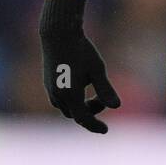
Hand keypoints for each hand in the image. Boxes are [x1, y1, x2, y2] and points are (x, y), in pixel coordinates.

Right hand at [39, 0, 120, 133]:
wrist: (58, 33)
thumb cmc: (80, 49)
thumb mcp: (97, 69)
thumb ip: (105, 89)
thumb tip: (117, 107)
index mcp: (70, 95)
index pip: (84, 119)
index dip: (95, 126)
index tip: (106, 130)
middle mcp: (57, 95)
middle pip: (76, 114)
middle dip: (90, 112)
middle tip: (102, 99)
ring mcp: (50, 90)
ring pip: (67, 108)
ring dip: (81, 105)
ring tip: (93, 90)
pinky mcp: (48, 83)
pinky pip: (61, 99)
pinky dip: (73, 99)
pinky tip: (82, 84)